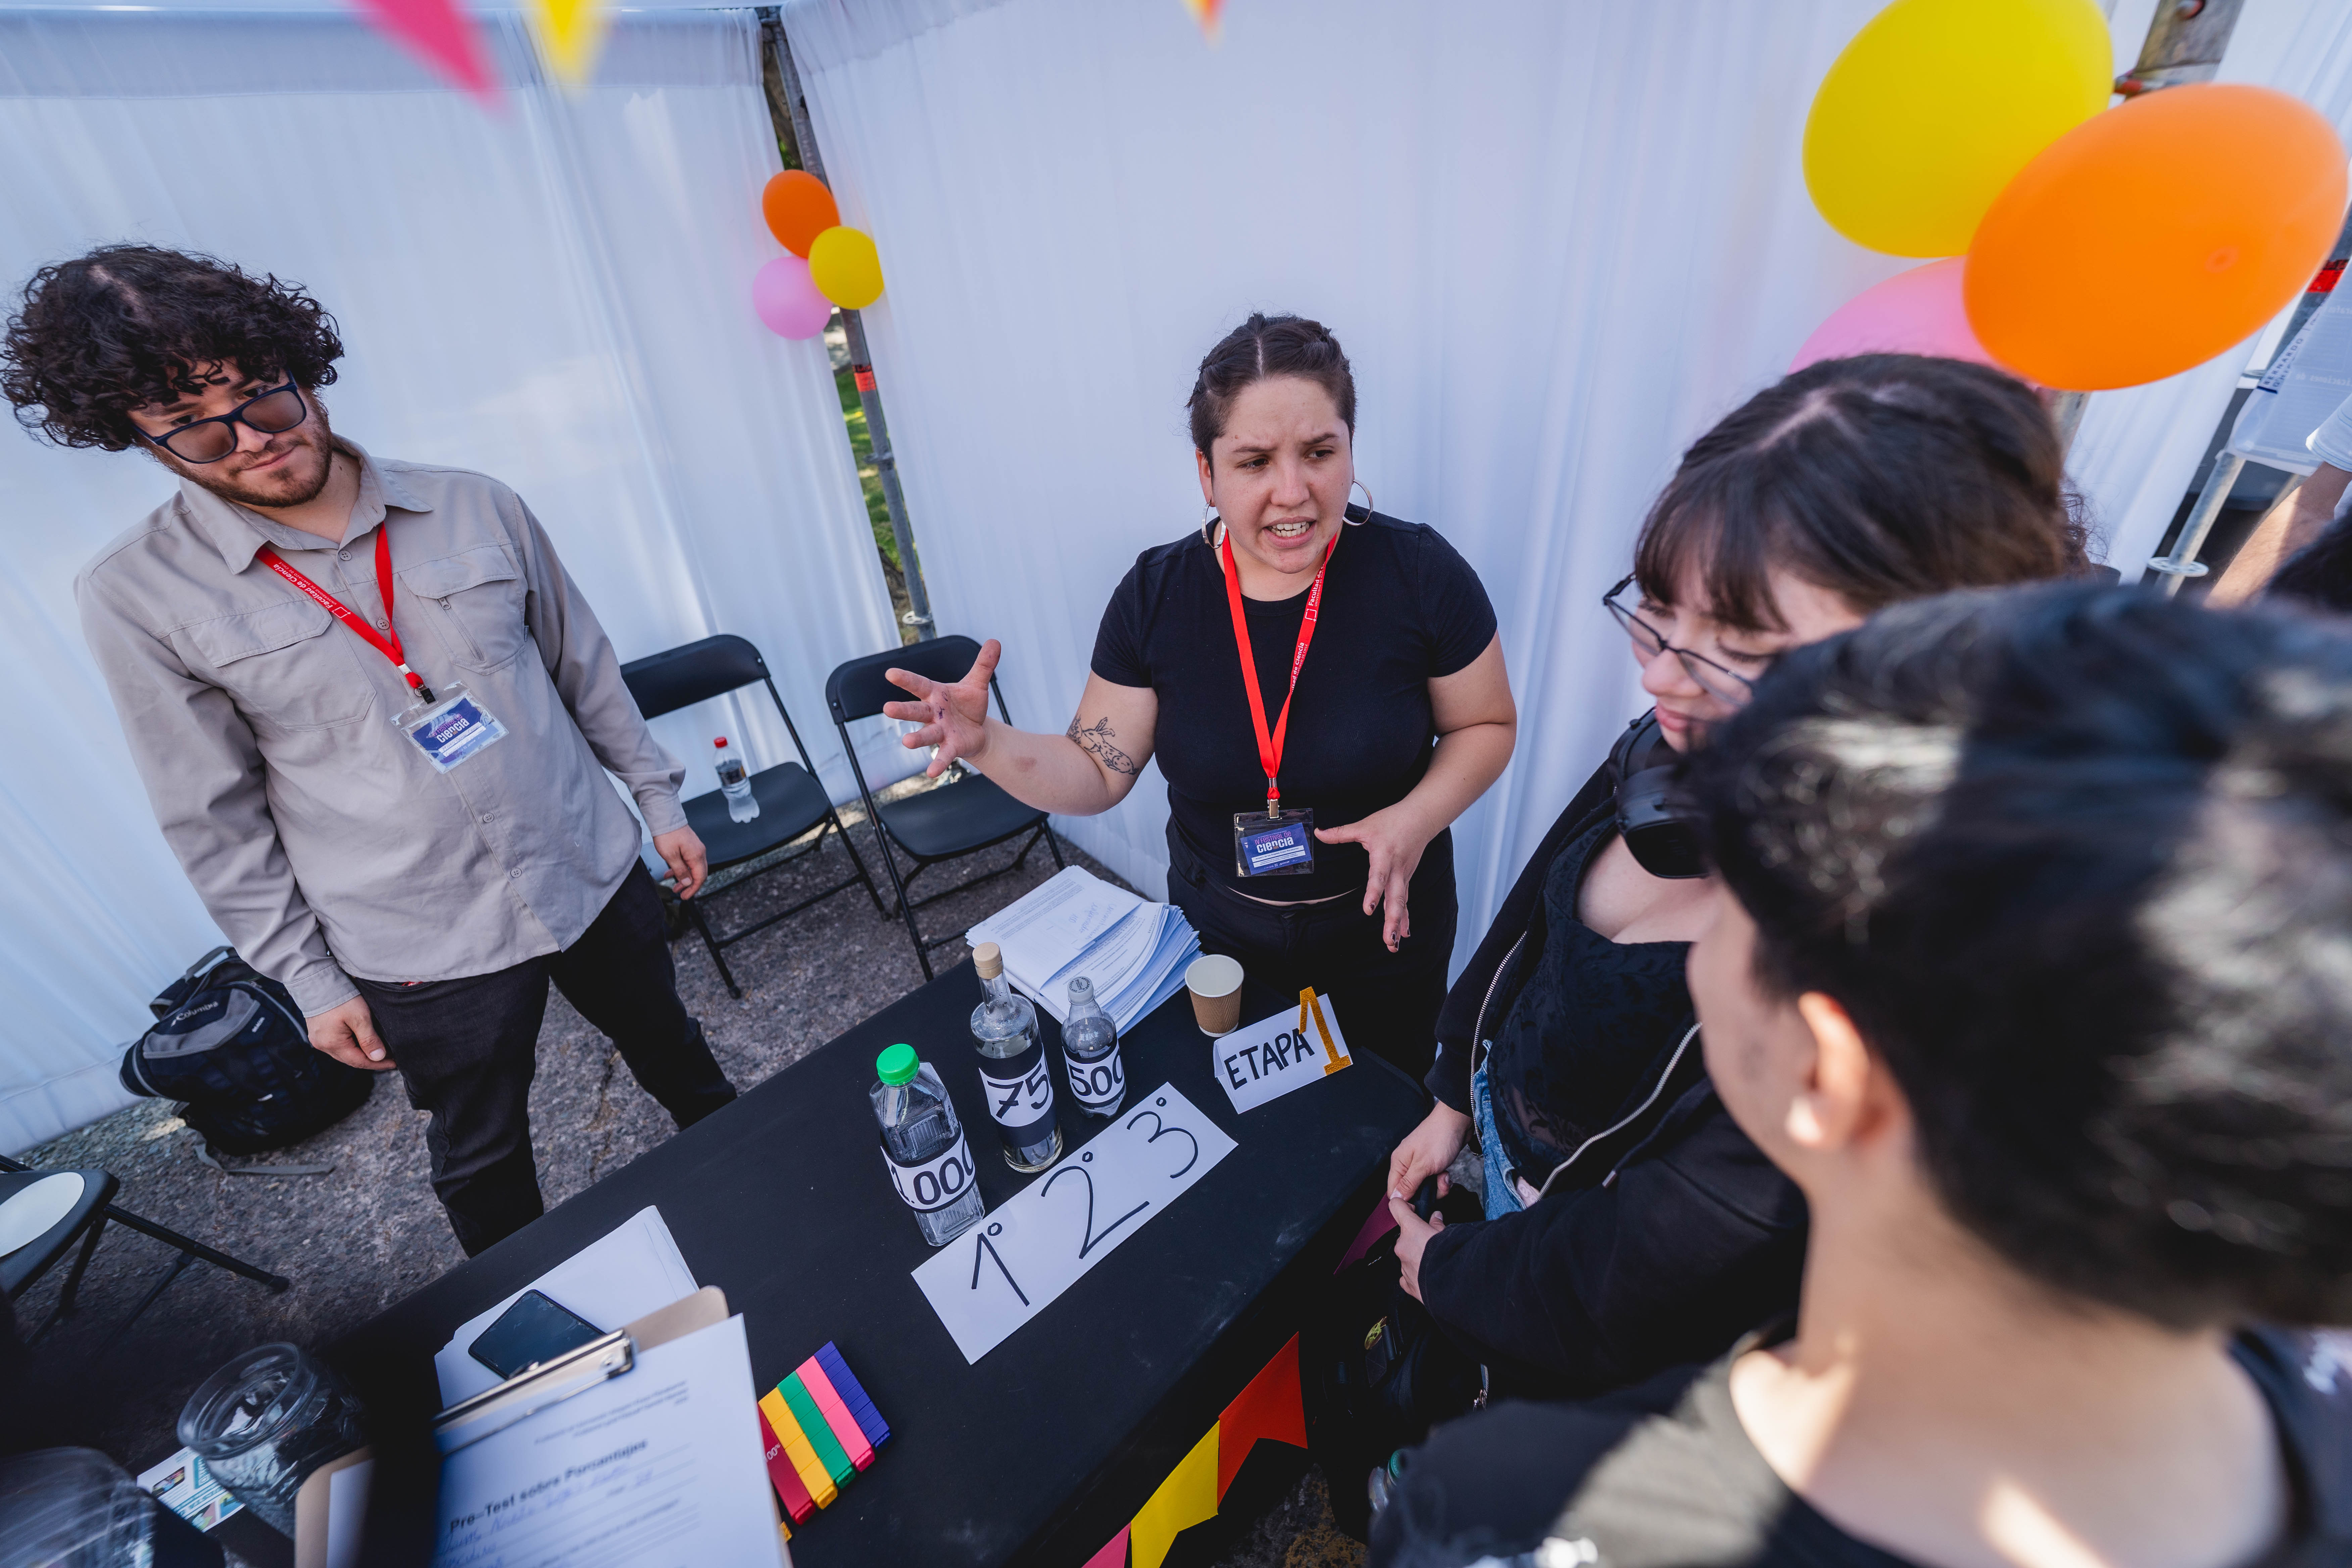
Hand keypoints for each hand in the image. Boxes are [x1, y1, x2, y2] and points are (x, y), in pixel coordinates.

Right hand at [308, 995, 394, 1070]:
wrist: (317, 980)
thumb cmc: (340, 997)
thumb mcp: (360, 1017)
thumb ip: (369, 1039)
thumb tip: (378, 1057)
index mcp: (332, 1044)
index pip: (359, 1062)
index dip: (378, 1064)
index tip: (394, 1063)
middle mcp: (322, 1045)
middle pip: (351, 1059)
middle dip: (370, 1060)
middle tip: (389, 1058)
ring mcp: (318, 1039)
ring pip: (344, 1052)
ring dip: (361, 1053)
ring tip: (378, 1051)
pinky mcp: (318, 1032)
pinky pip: (337, 1044)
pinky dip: (351, 1045)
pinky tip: (361, 1042)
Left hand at [653, 825, 708, 899]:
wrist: (665, 817)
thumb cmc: (667, 834)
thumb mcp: (670, 856)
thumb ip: (680, 871)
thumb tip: (688, 883)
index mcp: (696, 855)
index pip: (700, 877)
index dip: (693, 889)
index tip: (685, 896)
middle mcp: (699, 852)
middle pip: (699, 874)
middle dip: (689, 885)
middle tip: (680, 893)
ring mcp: (695, 848)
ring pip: (693, 868)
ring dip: (684, 878)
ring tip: (674, 885)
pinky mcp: (690, 846)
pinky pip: (688, 861)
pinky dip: (681, 869)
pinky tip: (671, 872)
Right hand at [881, 638, 998, 777]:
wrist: (977, 729)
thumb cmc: (968, 704)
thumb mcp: (977, 683)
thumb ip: (984, 664)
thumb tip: (994, 641)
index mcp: (936, 694)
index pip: (918, 684)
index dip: (905, 679)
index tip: (890, 673)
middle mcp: (934, 713)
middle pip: (915, 710)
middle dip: (902, 710)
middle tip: (887, 708)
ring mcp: (940, 731)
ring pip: (926, 734)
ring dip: (916, 739)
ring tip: (906, 742)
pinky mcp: (951, 746)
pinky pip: (943, 755)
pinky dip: (938, 763)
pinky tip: (932, 773)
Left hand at [1315, 800, 1436, 950]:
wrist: (1420, 818)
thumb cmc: (1393, 820)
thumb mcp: (1364, 825)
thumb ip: (1341, 833)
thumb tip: (1318, 833)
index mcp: (1384, 856)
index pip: (1379, 877)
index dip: (1374, 893)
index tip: (1368, 910)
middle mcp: (1397, 870)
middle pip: (1395, 898)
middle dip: (1392, 920)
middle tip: (1388, 939)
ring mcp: (1404, 876)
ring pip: (1402, 904)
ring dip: (1398, 924)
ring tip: (1393, 944)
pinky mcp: (1407, 879)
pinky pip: (1405, 902)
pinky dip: (1405, 918)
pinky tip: (1403, 934)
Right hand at [1388, 1102, 1471, 1200]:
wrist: (1457, 1122)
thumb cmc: (1438, 1138)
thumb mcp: (1423, 1165)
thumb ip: (1409, 1183)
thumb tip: (1397, 1198)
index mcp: (1398, 1162)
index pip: (1393, 1190)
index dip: (1405, 1200)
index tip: (1419, 1203)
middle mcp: (1407, 1163)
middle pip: (1410, 1191)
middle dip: (1426, 1193)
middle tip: (1437, 1185)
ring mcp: (1420, 1164)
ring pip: (1425, 1187)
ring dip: (1437, 1186)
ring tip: (1444, 1176)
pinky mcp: (1431, 1164)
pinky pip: (1433, 1180)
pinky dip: (1442, 1180)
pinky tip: (1447, 1173)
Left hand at [1389, 1191, 1447, 1302]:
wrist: (1454, 1284)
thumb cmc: (1452, 1255)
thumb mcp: (1448, 1232)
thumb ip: (1438, 1223)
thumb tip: (1435, 1217)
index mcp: (1411, 1229)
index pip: (1396, 1207)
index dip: (1403, 1206)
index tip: (1411, 1210)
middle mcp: (1402, 1246)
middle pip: (1404, 1235)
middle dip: (1416, 1237)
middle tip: (1433, 1242)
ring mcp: (1403, 1265)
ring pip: (1406, 1255)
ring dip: (1417, 1255)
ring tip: (1434, 1260)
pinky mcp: (1407, 1283)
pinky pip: (1407, 1275)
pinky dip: (1415, 1273)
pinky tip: (1426, 1274)